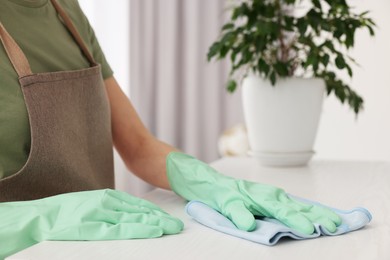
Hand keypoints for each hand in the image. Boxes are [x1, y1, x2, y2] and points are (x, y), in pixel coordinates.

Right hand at [0, 189, 182, 257]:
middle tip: (177, 225)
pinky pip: (120, 229)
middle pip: (140, 212)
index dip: (155, 212)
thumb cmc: (67, 212)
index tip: (168, 218)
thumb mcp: (93, 204)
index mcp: (108, 198)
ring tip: (171, 228)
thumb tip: (130, 212)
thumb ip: (111, 207)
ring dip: (155, 223)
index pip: (137, 206)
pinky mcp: (94, 226)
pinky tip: (153, 230)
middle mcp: (108, 204)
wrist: (43, 217)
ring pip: (135, 219)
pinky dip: (139, 230)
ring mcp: (102, 214)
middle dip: (160, 219)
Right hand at [166, 152, 340, 234]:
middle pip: (287, 204)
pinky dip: (240, 214)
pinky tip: (247, 224)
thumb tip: (299, 222)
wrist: (198, 178)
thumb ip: (270, 212)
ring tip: (305, 228)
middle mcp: (257, 192)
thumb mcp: (250, 203)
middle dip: (310, 215)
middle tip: (331, 226)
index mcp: (266, 196)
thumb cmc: (227, 193)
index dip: (316, 213)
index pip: (295, 204)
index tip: (338, 223)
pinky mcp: (222, 197)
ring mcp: (240, 193)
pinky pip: (232, 206)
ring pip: (266, 204)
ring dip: (287, 215)